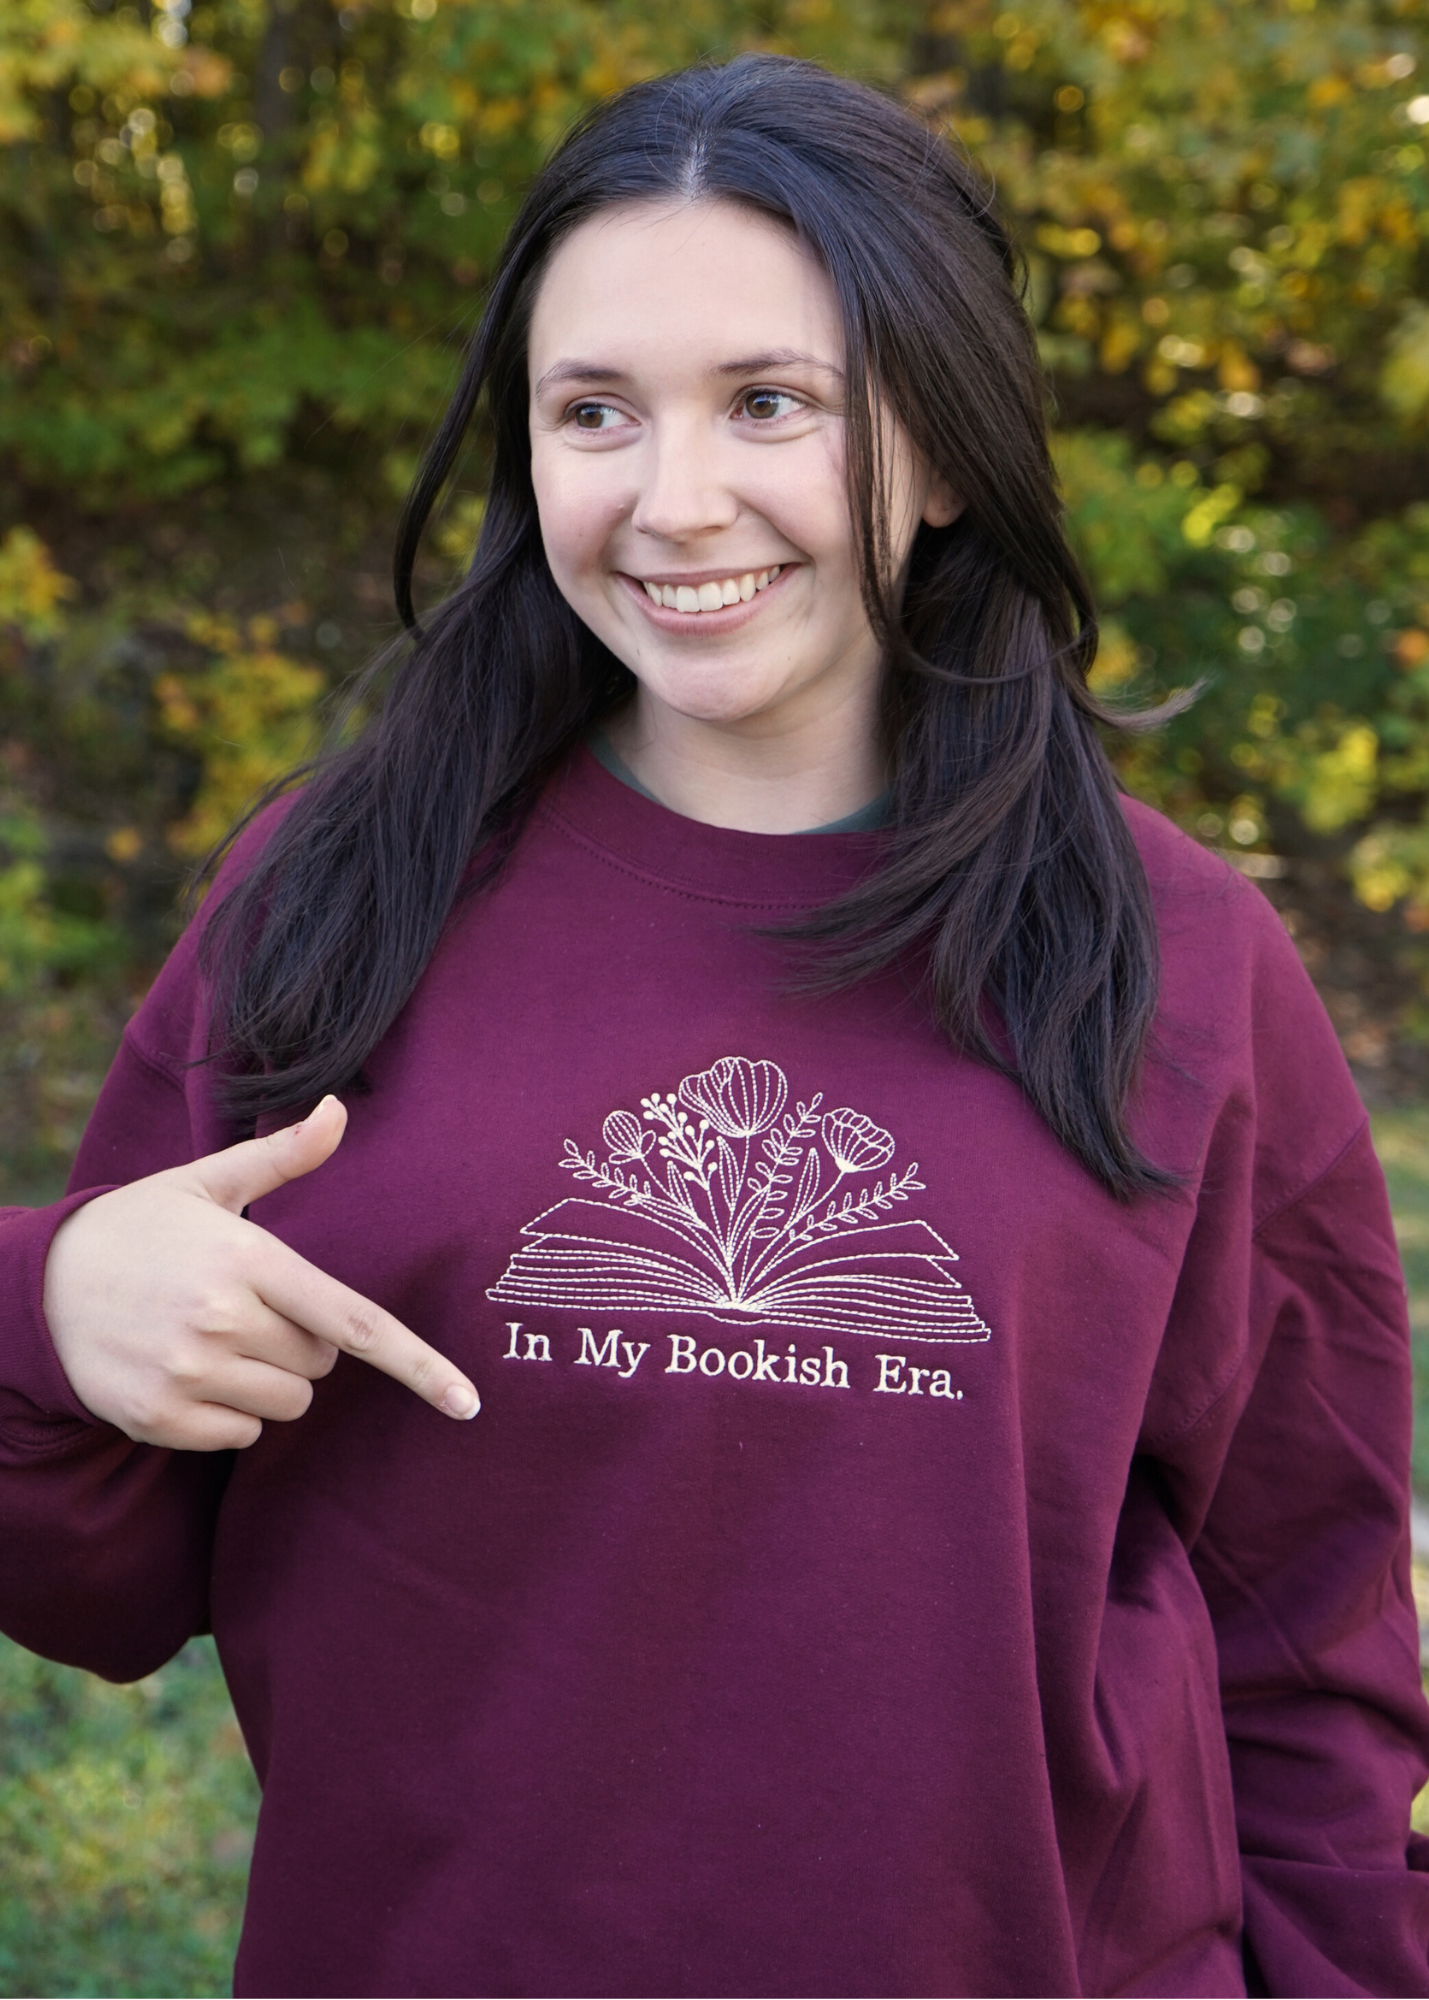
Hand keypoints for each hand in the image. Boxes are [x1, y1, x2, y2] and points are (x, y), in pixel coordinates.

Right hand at [43, 1095, 479, 1449]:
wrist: (40, 1285)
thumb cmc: (142, 1228)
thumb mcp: (208, 1184)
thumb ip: (283, 1157)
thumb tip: (340, 1108)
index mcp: (248, 1259)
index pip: (352, 1322)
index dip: (418, 1365)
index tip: (468, 1402)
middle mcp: (221, 1318)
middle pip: (321, 1367)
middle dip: (302, 1345)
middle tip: (248, 1311)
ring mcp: (187, 1372)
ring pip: (286, 1406)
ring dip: (269, 1382)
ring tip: (215, 1340)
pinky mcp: (159, 1417)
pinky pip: (240, 1437)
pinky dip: (228, 1416)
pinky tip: (188, 1373)